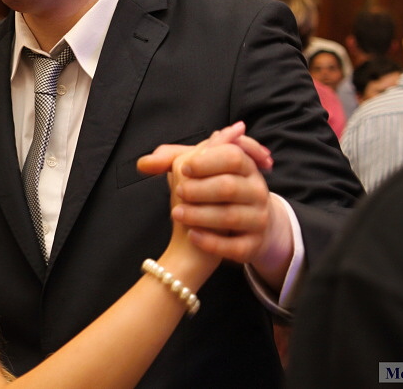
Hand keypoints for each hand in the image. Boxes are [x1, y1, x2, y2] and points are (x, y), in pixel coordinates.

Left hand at [138, 122, 292, 291]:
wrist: (242, 225)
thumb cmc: (214, 190)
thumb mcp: (200, 169)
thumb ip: (172, 159)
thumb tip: (144, 163)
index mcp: (246, 167)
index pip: (232, 156)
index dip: (206, 162)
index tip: (184, 169)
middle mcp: (257, 191)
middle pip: (229, 186)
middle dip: (199, 189)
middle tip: (179, 193)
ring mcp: (258, 219)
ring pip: (230, 216)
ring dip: (200, 214)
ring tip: (177, 214)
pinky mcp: (253, 245)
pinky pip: (235, 246)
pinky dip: (211, 242)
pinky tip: (193, 236)